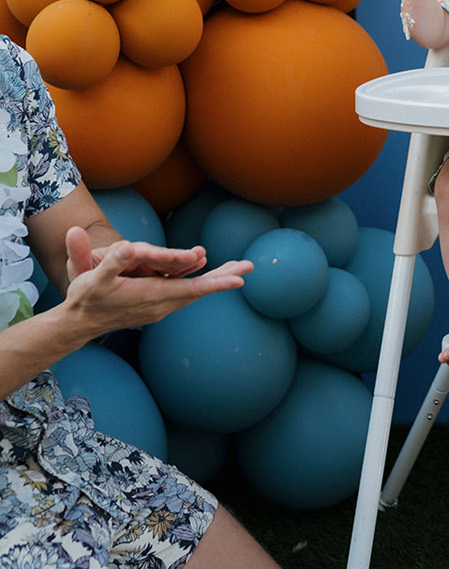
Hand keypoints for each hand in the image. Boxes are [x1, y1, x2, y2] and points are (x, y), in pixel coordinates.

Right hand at [62, 226, 250, 335]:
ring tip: (238, 269)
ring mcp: (160, 307)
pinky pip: (185, 293)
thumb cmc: (86, 298)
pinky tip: (210, 277)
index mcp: (152, 296)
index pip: (191, 290)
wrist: (79, 322)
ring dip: (215, 280)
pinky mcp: (156, 306)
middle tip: (249, 267)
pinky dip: (201, 284)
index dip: (215, 284)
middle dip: (224, 278)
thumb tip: (125, 246)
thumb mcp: (93, 279)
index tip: (239, 280)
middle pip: (199, 291)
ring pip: (194, 292)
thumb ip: (110, 263)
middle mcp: (161, 304)